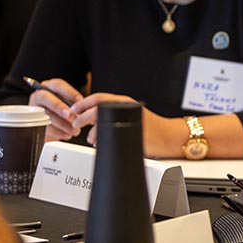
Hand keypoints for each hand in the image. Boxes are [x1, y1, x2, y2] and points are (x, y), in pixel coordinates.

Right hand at [27, 78, 82, 140]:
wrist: (51, 128)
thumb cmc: (62, 112)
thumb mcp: (68, 104)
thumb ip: (73, 104)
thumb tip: (84, 109)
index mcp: (48, 88)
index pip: (57, 84)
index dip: (69, 92)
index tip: (80, 101)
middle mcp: (38, 97)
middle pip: (45, 97)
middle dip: (58, 106)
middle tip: (70, 115)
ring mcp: (32, 111)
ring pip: (44, 115)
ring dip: (62, 124)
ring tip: (74, 130)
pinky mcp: (33, 125)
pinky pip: (43, 129)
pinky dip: (57, 133)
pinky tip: (67, 134)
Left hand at [69, 93, 183, 157]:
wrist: (169, 137)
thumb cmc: (152, 129)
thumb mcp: (132, 116)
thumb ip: (115, 114)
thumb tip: (93, 120)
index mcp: (124, 102)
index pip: (98, 97)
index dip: (82, 103)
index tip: (73, 109)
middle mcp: (125, 108)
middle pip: (96, 108)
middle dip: (81, 117)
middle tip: (75, 123)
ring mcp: (128, 119)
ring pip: (101, 122)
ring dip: (91, 132)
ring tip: (89, 138)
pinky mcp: (130, 132)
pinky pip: (108, 136)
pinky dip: (100, 141)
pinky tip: (100, 144)